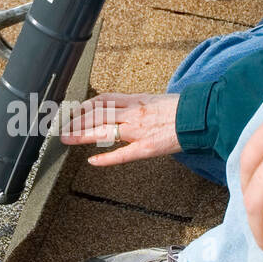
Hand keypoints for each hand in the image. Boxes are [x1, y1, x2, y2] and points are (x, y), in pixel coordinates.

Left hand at [60, 92, 181, 165]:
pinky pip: (122, 155)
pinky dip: (105, 159)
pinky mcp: (146, 148)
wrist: (199, 116)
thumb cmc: (181, 109)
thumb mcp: (154, 99)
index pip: (103, 100)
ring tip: (68, 139)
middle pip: (97, 114)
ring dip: (82, 135)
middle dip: (77, 121)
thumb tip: (122, 107)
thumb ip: (136, 104)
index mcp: (135, 100)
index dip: (84, 105)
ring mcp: (138, 131)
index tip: (73, 110)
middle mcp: (133, 114)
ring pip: (104, 130)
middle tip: (62, 126)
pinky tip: (92, 162)